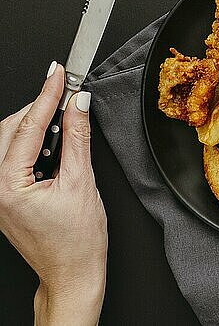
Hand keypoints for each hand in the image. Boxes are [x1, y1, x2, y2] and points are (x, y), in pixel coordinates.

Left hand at [0, 62, 106, 325]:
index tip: (58, 74)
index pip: (28, 126)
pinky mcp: (4, 195)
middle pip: (10, 129)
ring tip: (63, 117)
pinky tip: (52, 141)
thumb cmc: (77, 241)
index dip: (47, 95)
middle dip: (39, 108)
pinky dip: (31, 142)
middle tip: (66, 91)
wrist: (72, 273)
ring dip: (35, 124)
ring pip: (9, 140)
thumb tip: (78, 105)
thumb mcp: (82, 183)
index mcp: (8, 186)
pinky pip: (11, 157)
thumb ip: (77, 138)